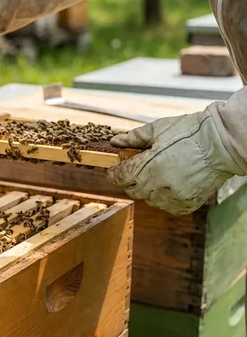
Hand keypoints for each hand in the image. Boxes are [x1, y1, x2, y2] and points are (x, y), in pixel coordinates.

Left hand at [106, 111, 244, 214]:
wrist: (223, 144)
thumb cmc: (190, 132)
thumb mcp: (158, 129)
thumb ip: (133, 138)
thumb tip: (115, 141)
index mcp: (147, 167)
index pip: (120, 177)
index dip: (114, 173)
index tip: (113, 170)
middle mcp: (158, 185)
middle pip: (132, 190)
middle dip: (130, 181)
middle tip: (136, 171)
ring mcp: (173, 197)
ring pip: (149, 200)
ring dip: (147, 190)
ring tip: (156, 175)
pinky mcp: (187, 204)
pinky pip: (167, 206)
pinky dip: (164, 198)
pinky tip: (169, 185)